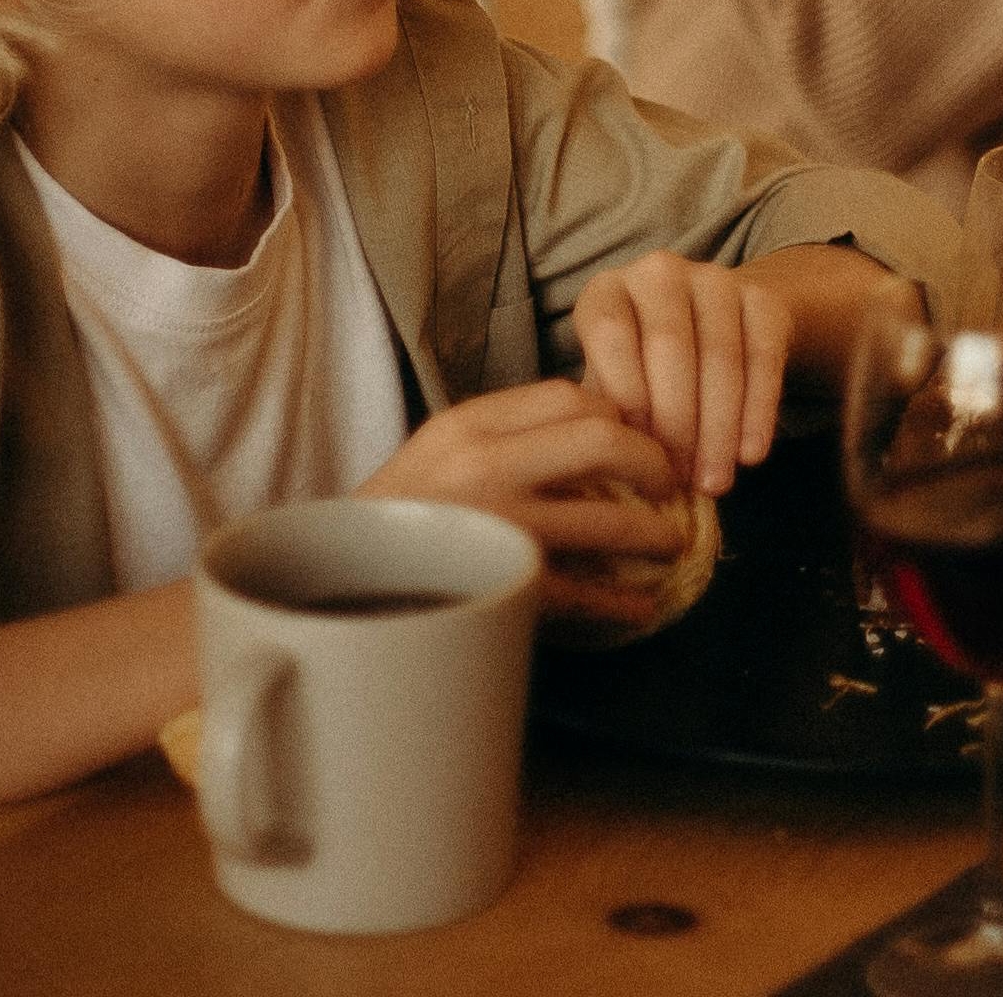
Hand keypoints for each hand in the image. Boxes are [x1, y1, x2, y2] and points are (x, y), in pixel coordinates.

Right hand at [358, 379, 688, 623]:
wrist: (331, 583)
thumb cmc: (394, 516)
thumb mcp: (438, 450)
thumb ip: (505, 433)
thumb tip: (595, 428)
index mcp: (468, 425)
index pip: (571, 395)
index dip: (621, 415)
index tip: (639, 437)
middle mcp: (484, 467)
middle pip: (604, 441)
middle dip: (653, 462)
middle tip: (669, 483)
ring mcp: (495, 529)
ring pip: (607, 520)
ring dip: (654, 533)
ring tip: (671, 541)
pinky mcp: (499, 586)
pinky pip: (582, 592)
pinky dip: (621, 601)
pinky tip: (643, 605)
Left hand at [571, 250, 793, 496]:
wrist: (721, 326)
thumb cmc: (647, 371)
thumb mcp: (613, 383)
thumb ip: (604, 415)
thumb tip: (604, 472)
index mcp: (607, 290)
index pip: (612, 334)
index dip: (625, 396)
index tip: (635, 456)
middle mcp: (658, 273)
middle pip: (669, 347)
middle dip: (676, 423)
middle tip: (679, 480)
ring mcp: (714, 279)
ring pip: (720, 355)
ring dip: (718, 428)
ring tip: (714, 481)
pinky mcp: (762, 297)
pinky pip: (764, 357)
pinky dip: (759, 412)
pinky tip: (751, 455)